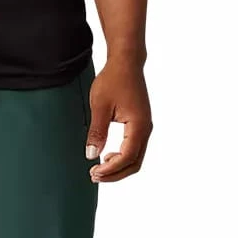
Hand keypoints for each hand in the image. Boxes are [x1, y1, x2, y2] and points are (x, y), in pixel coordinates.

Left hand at [85, 56, 152, 182]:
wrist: (126, 62)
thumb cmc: (113, 79)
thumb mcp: (100, 105)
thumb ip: (97, 132)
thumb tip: (92, 155)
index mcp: (139, 126)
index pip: (127, 158)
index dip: (110, 169)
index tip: (94, 172)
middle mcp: (146, 129)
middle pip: (134, 163)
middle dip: (115, 173)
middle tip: (95, 175)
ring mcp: (145, 126)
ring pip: (136, 157)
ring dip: (119, 166)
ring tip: (99, 167)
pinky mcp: (140, 123)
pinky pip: (135, 147)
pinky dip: (122, 156)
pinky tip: (108, 154)